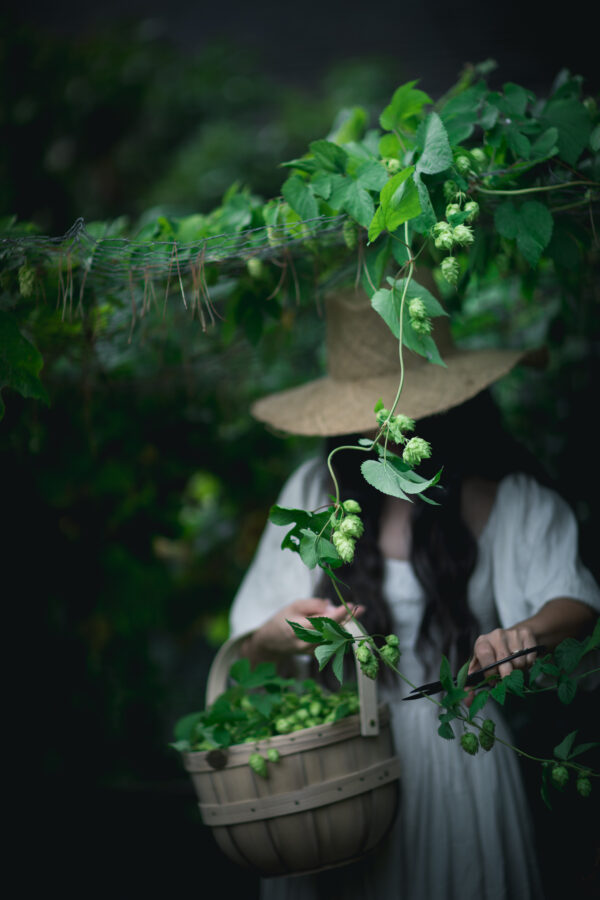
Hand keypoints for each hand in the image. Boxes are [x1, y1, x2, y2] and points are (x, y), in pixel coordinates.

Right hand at [245, 598, 364, 661]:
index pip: (324, 622)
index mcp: (300, 628)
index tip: (352, 606)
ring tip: (356, 613)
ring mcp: (312, 651)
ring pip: (335, 638)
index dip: (339, 614)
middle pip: (333, 631)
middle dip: (348, 619)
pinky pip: (332, 643)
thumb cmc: (283, 619)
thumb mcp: (295, 605)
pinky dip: (340, 633)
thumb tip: (331, 606)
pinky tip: (345, 623)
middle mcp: (308, 643)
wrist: (272, 642)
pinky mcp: (316, 654)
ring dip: (346, 626)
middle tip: (361, 609)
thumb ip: (313, 605)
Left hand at [465, 625, 538, 706]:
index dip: (491, 672)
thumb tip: (468, 702)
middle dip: (506, 676)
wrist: (512, 638)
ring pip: (519, 662)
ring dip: (518, 671)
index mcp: (482, 642)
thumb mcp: (481, 666)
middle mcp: (496, 635)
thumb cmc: (494, 656)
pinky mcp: (526, 634)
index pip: (485, 655)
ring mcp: (512, 633)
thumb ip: (473, 684)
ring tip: (514, 669)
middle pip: (504, 661)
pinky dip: (528, 665)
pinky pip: (530, 658)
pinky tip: (522, 661)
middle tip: (506, 680)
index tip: (493, 681)